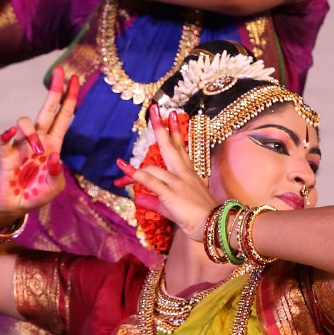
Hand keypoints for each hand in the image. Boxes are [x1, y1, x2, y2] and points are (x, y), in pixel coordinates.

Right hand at [0, 67, 81, 221]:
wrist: (17, 205)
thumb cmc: (38, 193)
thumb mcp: (54, 187)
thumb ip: (57, 174)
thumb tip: (54, 157)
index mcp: (54, 144)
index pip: (64, 116)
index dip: (70, 98)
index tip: (75, 79)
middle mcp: (39, 139)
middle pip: (47, 109)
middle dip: (54, 89)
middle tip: (59, 71)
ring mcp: (21, 144)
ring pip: (25, 122)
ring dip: (31, 133)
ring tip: (37, 153)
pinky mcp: (6, 154)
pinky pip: (4, 138)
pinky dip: (7, 134)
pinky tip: (10, 134)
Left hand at [115, 111, 215, 239]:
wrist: (213, 225)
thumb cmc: (199, 218)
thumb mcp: (172, 207)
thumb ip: (154, 201)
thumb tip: (138, 199)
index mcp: (187, 173)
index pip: (179, 148)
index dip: (174, 132)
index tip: (171, 116)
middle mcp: (182, 173)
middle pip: (169, 146)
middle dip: (161, 127)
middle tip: (155, 109)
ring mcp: (176, 182)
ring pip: (154, 167)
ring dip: (134, 167)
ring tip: (120, 164)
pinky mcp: (170, 192)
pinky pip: (150, 181)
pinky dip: (136, 175)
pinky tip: (124, 170)